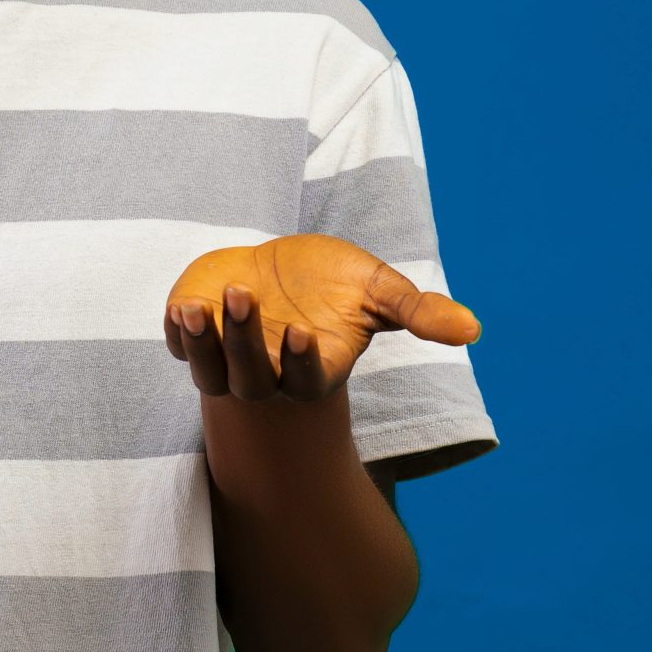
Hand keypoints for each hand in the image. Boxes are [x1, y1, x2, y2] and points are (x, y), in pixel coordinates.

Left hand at [163, 232, 481, 401]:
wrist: (281, 271)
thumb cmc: (333, 286)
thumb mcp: (376, 291)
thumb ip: (417, 311)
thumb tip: (474, 328)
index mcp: (312, 367)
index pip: (305, 380)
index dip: (300, 362)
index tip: (301, 330)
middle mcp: (267, 372)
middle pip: (250, 375)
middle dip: (244, 340)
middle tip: (243, 294)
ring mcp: (226, 358)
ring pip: (209, 369)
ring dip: (201, 343)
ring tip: (195, 308)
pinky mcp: (194, 336)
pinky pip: (179, 346)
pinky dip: (177, 333)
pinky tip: (179, 307)